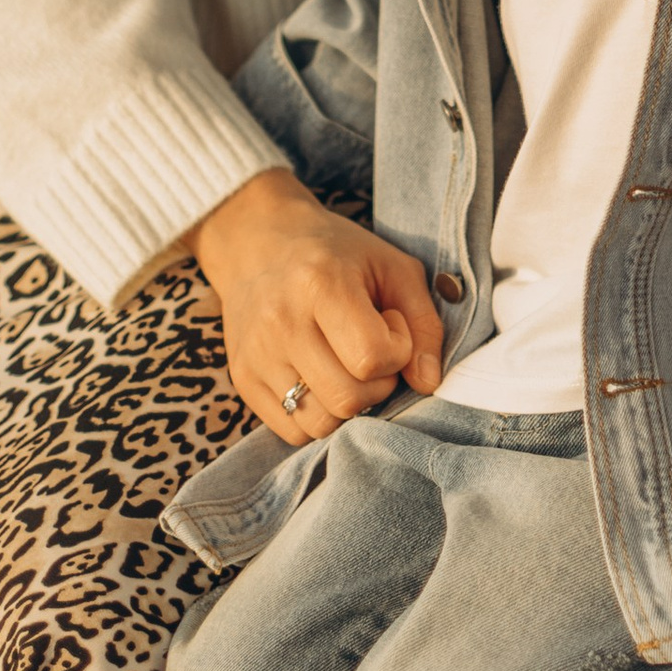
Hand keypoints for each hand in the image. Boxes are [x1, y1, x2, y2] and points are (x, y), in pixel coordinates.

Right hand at [192, 169, 444, 446]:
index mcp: (319, 284)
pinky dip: (317, 415)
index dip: (396, 350)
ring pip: (321, 424)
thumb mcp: (393, 267)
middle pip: (348, 399)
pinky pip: (292, 431)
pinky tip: (320, 378)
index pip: (371, 357)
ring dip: (348, 405)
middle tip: (371, 350)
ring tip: (345, 365)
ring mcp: (256, 355)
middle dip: (377, 384)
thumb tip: (429, 384)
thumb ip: (423, 324)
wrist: (259, 240)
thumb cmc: (337, 253)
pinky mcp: (242, 378)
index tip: (388, 323)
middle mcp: (280, 322)